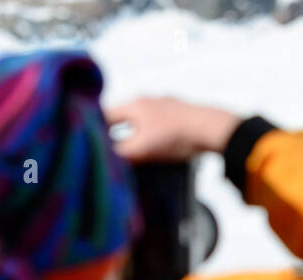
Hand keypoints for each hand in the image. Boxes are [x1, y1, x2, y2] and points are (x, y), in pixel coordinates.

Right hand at [105, 97, 241, 162]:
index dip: (95, 130)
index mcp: (134, 105)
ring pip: (140, 119)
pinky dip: (151, 132)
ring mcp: (164, 104)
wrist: (212, 129)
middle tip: (110, 149)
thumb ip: (121, 152)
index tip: (90, 143)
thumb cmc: (176, 137)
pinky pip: (157, 122)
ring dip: (134, 132)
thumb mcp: (143, 148)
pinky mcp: (178, 113)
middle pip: (122, 116)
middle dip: (115, 132)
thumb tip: (103, 156)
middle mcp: (147, 100)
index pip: (105, 115)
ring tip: (133, 148)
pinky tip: (156, 143)